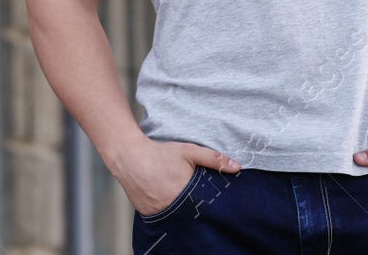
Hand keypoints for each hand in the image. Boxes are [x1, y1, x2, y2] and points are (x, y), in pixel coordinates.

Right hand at [113, 139, 240, 216]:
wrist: (129, 157)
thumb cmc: (160, 154)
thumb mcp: (189, 151)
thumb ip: (214, 159)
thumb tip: (237, 167)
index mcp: (186, 194)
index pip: (205, 206)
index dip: (209, 203)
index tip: (211, 199)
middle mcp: (172, 207)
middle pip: (192, 212)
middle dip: (196, 207)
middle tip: (194, 197)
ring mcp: (158, 213)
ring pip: (177, 216)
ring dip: (181, 210)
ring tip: (179, 197)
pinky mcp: (147, 215)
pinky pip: (162, 216)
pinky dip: (167, 211)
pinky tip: (166, 200)